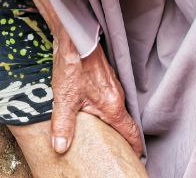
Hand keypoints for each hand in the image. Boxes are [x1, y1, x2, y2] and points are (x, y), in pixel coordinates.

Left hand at [30, 0, 141, 156]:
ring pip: (116, 110)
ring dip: (110, 122)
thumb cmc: (72, 65)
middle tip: (112, 150)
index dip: (134, 148)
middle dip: (119, 138)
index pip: (131, 132)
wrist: (74, 36)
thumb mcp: (64, 98)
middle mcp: (117, 96)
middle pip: (124, 123)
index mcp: (112, 106)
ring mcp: (113, 85)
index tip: (134, 158)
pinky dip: (104, 108)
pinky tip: (90, 110)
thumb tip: (60, 147)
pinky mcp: (106, 77)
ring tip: (99, 134)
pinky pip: (110, 98)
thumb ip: (63, 124)